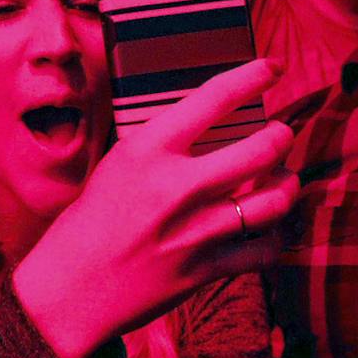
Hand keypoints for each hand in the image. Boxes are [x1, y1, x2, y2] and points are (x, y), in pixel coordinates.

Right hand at [13, 58, 296, 357]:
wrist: (70, 290)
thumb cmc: (92, 221)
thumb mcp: (119, 166)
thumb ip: (165, 147)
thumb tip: (213, 126)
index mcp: (148, 150)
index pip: (215, 98)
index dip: (253, 76)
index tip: (272, 68)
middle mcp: (176, 186)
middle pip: (262, 149)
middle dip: (281, 137)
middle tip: (281, 135)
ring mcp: (194, 231)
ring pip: (273, 200)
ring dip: (287, 186)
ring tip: (283, 179)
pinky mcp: (205, 270)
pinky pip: (264, 249)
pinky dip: (275, 236)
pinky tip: (270, 227)